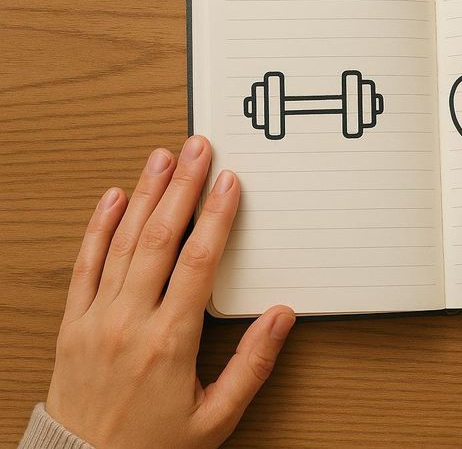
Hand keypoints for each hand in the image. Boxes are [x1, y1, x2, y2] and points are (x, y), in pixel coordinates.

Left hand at [46, 136, 294, 447]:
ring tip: (160, 158)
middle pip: (159, 239)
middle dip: (181, 187)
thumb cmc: (152, 447)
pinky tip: (111, 198)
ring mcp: (96, 319)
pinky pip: (85, 265)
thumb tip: (281, 317)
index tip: (228, 183)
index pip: (197, 263)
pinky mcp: (72, 324)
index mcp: (169, 342)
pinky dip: (97, 228)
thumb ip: (253, 364)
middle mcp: (128, 322)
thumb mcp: (216, 417)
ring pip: (122, 243)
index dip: (216, 217)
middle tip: (196, 149)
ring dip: (143, 195)